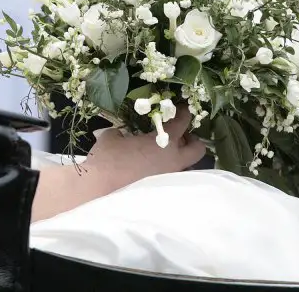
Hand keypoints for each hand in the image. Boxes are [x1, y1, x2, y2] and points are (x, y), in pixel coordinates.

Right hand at [29, 106, 205, 221]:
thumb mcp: (112, 137)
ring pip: (186, 165)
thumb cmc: (108, 158)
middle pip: (198, 149)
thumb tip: (121, 134)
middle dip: (192, 140)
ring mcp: (169, 177)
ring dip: (179, 157)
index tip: (180, 109)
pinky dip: (167, 170)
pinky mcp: (161, 189)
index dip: (183, 113)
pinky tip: (151, 168)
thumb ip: (122, 132)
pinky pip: (172, 176)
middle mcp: (173, 159)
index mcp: (164, 141)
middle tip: (179, 135)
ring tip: (163, 153)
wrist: (101, 188)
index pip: (183, 122)